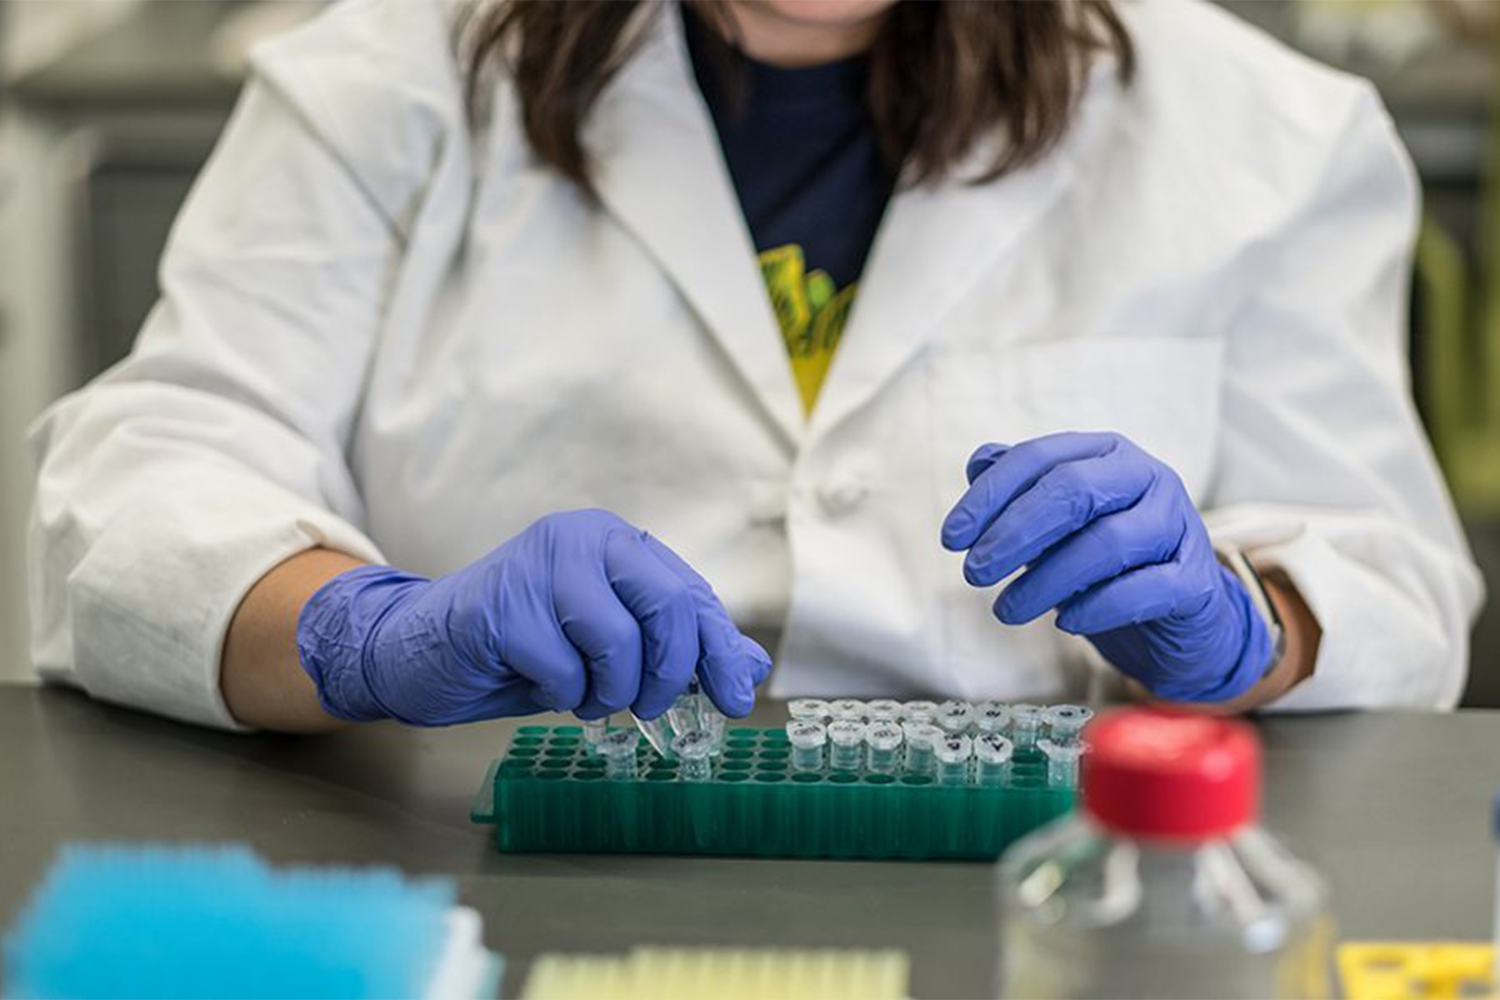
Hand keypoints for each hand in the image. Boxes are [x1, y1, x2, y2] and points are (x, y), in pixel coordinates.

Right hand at [296, 509, 771, 725]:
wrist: (421, 650)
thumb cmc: (523, 648)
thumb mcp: (609, 649)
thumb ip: (675, 649)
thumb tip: (751, 668)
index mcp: (616, 542)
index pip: (690, 594)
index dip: (718, 651)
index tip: (734, 699)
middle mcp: (582, 538)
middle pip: (667, 609)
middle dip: (666, 675)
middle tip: (645, 706)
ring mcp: (540, 566)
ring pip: (617, 644)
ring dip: (605, 692)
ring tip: (578, 692)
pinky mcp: (503, 605)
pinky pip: (563, 670)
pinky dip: (558, 695)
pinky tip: (537, 683)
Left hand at [940, 432, 1272, 701]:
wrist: (1180, 617)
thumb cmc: (1105, 563)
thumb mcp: (1057, 524)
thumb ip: (1020, 490)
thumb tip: (978, 465)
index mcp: (1108, 453)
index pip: (1041, 458)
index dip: (990, 496)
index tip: (951, 538)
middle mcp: (1149, 477)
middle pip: (1074, 490)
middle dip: (1015, 532)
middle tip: (973, 572)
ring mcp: (1179, 525)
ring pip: (1106, 542)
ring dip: (1045, 580)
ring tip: (1006, 610)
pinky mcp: (1197, 580)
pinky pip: (1144, 588)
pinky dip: (1098, 606)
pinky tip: (1065, 622)